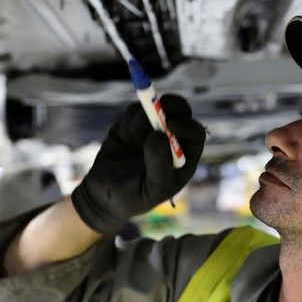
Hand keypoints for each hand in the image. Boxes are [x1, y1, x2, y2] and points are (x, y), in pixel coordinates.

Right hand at [71, 95, 204, 233]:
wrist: (106, 194)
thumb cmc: (136, 197)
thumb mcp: (152, 189)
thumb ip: (159, 165)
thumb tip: (161, 136)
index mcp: (184, 156)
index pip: (195, 133)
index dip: (187, 125)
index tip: (171, 125)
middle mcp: (172, 139)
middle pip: (182, 111)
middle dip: (172, 105)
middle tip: (157, 106)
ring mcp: (153, 128)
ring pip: (156, 107)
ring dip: (144, 117)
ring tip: (133, 138)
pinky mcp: (133, 123)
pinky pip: (135, 110)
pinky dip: (129, 119)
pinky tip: (125, 136)